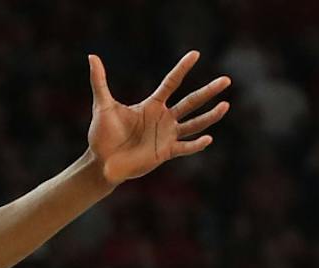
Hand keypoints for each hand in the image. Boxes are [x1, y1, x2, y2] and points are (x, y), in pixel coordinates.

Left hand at [86, 51, 229, 184]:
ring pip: (194, 123)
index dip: (182, 68)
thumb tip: (92, 56)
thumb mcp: (102, 106)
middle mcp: (163, 118)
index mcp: (151, 105)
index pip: (171, 83)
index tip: (195, 54)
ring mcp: (166, 135)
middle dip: (208, 91)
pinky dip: (196, 144)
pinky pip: (184, 147)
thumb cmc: (102, 135)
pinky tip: (208, 138)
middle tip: (227, 80)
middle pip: (190, 102)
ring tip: (225, 105)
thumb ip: (100, 82)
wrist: (102, 162)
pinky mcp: (165, 152)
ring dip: (210, 116)